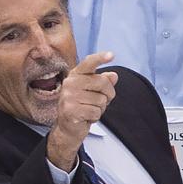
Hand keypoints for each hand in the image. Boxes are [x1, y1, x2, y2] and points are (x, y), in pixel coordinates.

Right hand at [46, 51, 117, 170]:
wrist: (68, 128)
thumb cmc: (82, 107)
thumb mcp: (94, 92)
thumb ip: (104, 82)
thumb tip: (114, 76)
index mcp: (75, 75)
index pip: (88, 63)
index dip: (100, 58)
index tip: (111, 55)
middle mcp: (70, 83)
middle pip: (102, 82)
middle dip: (108, 94)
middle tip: (102, 101)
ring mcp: (69, 97)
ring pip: (100, 99)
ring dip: (100, 108)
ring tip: (89, 110)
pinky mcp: (70, 110)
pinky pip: (95, 111)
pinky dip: (95, 117)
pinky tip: (86, 117)